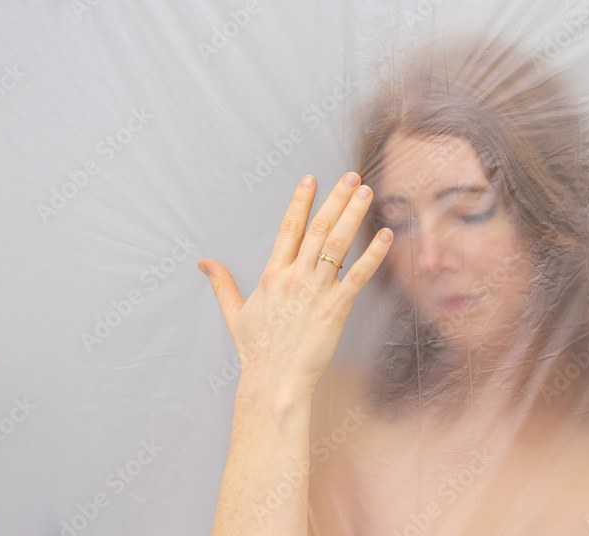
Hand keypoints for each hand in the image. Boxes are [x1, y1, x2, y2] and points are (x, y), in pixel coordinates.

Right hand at [198, 172, 392, 401]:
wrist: (273, 382)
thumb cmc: (256, 352)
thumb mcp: (234, 314)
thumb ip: (222, 284)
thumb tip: (204, 263)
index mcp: (271, 276)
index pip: (287, 229)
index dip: (300, 202)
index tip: (310, 179)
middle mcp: (294, 278)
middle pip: (317, 229)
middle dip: (335, 199)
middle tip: (350, 176)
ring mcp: (315, 292)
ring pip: (337, 245)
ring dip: (353, 215)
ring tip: (366, 192)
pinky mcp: (335, 309)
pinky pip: (358, 276)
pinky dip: (373, 254)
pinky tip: (385, 235)